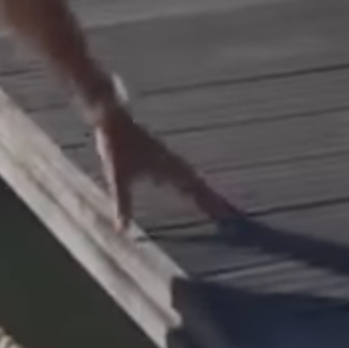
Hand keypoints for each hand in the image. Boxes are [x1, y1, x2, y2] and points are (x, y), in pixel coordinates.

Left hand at [86, 90, 238, 230]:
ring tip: (220, 204)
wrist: (113, 118)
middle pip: (202, 185)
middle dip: (218, 201)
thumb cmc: (116, 145)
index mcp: (168, 169)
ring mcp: (170, 158)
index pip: (196, 190)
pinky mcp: (162, 155)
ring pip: (195, 178)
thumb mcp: (118, 177)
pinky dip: (194, 183)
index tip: (230, 215)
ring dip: (208, 192)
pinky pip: (185, 173)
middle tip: (235, 215)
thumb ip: (123, 204)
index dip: (213, 204)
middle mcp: (174, 164)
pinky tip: (191, 186)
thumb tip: (123, 230)